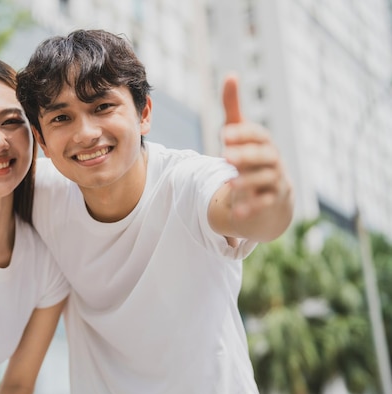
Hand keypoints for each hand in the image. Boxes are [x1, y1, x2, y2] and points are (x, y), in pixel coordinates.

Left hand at [221, 74, 290, 221]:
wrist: (271, 191)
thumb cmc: (252, 156)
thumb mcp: (241, 133)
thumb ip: (233, 108)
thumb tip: (231, 74)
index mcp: (263, 141)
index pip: (257, 134)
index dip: (243, 134)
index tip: (224, 134)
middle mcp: (272, 159)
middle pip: (263, 156)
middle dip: (246, 155)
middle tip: (226, 156)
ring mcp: (275, 180)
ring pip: (265, 179)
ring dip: (247, 181)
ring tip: (228, 185)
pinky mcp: (272, 200)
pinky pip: (265, 203)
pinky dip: (252, 207)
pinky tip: (236, 213)